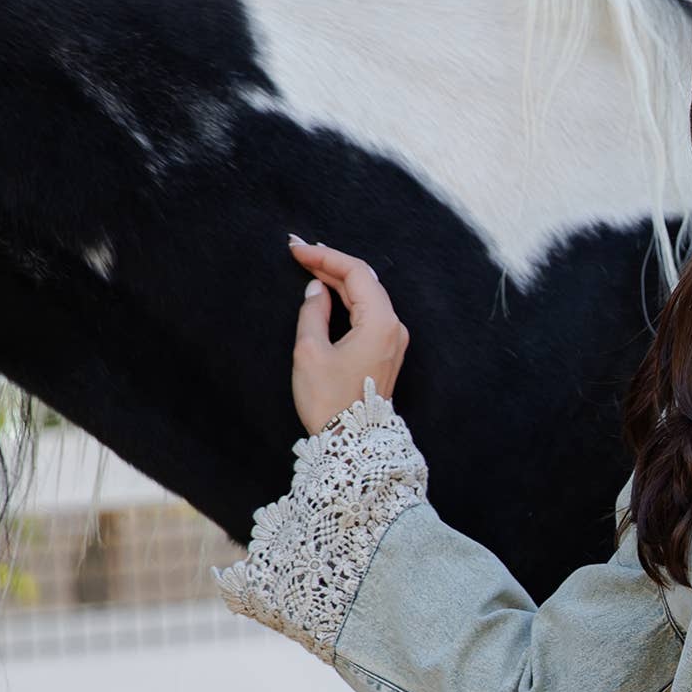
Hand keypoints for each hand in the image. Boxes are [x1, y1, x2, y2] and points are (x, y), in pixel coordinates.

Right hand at [286, 234, 410, 434]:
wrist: (353, 442)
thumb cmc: (331, 401)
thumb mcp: (311, 351)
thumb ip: (313, 312)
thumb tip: (317, 290)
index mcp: (380, 323)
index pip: (356, 273)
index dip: (325, 256)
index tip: (297, 249)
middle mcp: (394, 328)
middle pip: (365, 281)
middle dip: (331, 263)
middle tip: (299, 251)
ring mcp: (394, 341)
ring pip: (367, 296)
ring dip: (339, 279)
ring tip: (310, 265)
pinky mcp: (387, 351)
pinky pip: (369, 313)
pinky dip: (348, 298)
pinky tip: (328, 291)